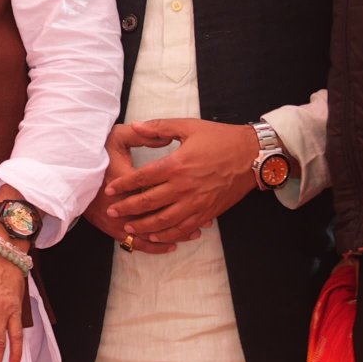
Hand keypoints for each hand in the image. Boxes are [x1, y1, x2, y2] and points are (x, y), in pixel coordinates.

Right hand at [83, 124, 198, 253]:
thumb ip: (143, 135)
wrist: (65, 171)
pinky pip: (135, 243)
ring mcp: (115, 219)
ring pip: (150, 232)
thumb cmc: (93, 153)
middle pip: (157, 214)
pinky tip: (170, 245)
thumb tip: (167, 138)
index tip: (200, 192)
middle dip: (183, 216)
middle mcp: (121, 202)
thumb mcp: (116, 137)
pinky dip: (154, 246)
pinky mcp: (110, 228)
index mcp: (125, 178)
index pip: (156, 187)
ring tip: (194, 233)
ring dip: (173, 234)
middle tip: (206, 216)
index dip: (180, 191)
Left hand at [104, 118, 257, 242]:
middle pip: (149, 202)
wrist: (253, 155)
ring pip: (165, 220)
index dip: (123, 185)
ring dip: (144, 225)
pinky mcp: (208, 212)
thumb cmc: (220, 138)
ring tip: (129, 227)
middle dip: (127, 208)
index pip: (142, 178)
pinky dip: (169, 234)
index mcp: (177, 165)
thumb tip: (136, 126)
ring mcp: (197, 202)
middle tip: (111, 212)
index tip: (109, 190)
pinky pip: (185, 227)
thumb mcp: (188, 126)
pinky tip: (157, 235)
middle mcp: (185, 186)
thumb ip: (159, 127)